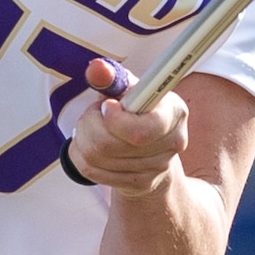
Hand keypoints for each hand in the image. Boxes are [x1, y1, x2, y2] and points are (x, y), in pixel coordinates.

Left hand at [63, 54, 188, 193]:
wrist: (151, 147)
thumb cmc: (138, 110)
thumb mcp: (129, 89)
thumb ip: (112, 78)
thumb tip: (96, 69)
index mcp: (174, 114)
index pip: (142, 130)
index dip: (115, 120)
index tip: (106, 105)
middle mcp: (172, 144)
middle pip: (110, 144)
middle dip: (89, 124)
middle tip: (92, 113)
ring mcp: (156, 169)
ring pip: (95, 157)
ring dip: (82, 137)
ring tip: (90, 127)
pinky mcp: (138, 185)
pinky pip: (92, 171)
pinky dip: (80, 155)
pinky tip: (88, 144)